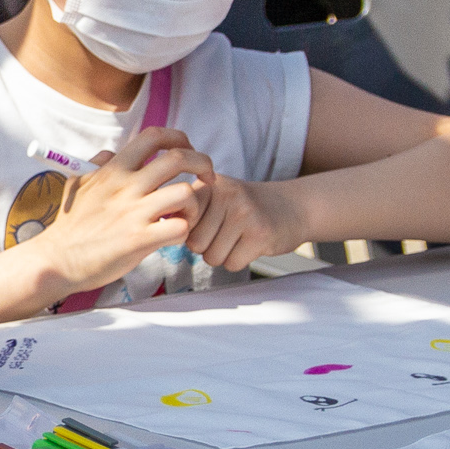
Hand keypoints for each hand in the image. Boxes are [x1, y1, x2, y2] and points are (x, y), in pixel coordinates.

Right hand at [24, 129, 202, 291]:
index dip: (179, 138)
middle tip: (207, 179)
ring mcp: (134, 213)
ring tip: (186, 216)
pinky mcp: (139, 240)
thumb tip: (112, 153)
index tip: (187, 151)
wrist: (57, 259)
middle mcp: (127, 186)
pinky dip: (184, 232)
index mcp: (114, 169)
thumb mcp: (78, 184)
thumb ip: (98, 165)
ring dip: (195, 204)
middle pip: (180, 158)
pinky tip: (173, 237)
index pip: (154, 136)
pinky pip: (180, 228)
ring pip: (186, 194)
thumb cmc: (69, 224)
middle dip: (203, 164)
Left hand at [168, 166, 311, 273]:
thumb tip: (156, 230)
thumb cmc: (245, 209)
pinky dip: (239, 261)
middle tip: (226, 233)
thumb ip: (188, 209)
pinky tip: (250, 245)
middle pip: (194, 244)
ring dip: (223, 255)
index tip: (208, 225)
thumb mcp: (216, 198)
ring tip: (238, 238)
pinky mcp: (260, 233)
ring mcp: (244, 213)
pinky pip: (232, 263)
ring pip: (212, 257)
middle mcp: (225, 194)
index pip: (180, 223)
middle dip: (207, 247)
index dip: (191, 232)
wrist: (293, 207)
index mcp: (209, 185)